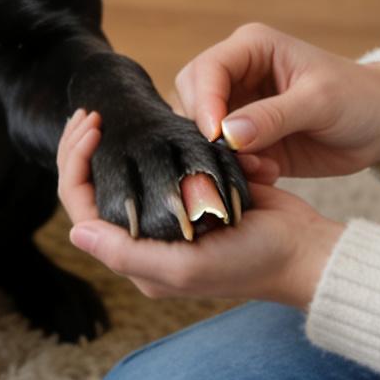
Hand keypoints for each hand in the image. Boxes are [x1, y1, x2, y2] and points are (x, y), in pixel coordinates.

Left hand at [58, 109, 345, 308]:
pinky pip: (155, 162)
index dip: (75, 166)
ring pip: (120, 171)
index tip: (91, 127)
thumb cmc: (252, 262)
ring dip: (111, 142)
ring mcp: (167, 211)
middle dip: (83, 149)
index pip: (84, 209)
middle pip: (95, 187)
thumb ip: (129, 255)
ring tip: (106, 112)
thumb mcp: (189, 266)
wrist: (304, 248)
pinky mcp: (190, 191)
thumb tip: (75, 234)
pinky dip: (147, 141)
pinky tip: (146, 119)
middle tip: (90, 113)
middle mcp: (145, 236)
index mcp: (137, 257)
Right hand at [174, 23, 379, 178]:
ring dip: (222, 155)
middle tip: (233, 156)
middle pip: (192, 98)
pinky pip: (223, 157)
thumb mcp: (319, 102)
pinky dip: (237, 170)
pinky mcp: (247, 141)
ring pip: (201, 132)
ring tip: (262, 168)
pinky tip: (269, 173)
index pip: (207, 69)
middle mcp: (238, 75)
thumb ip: (272, 116)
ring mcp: (240, 109)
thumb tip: (226, 134)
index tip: (215, 136)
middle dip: (205, 130)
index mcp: (252, 48)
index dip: (204, 102)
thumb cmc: (357, 97)